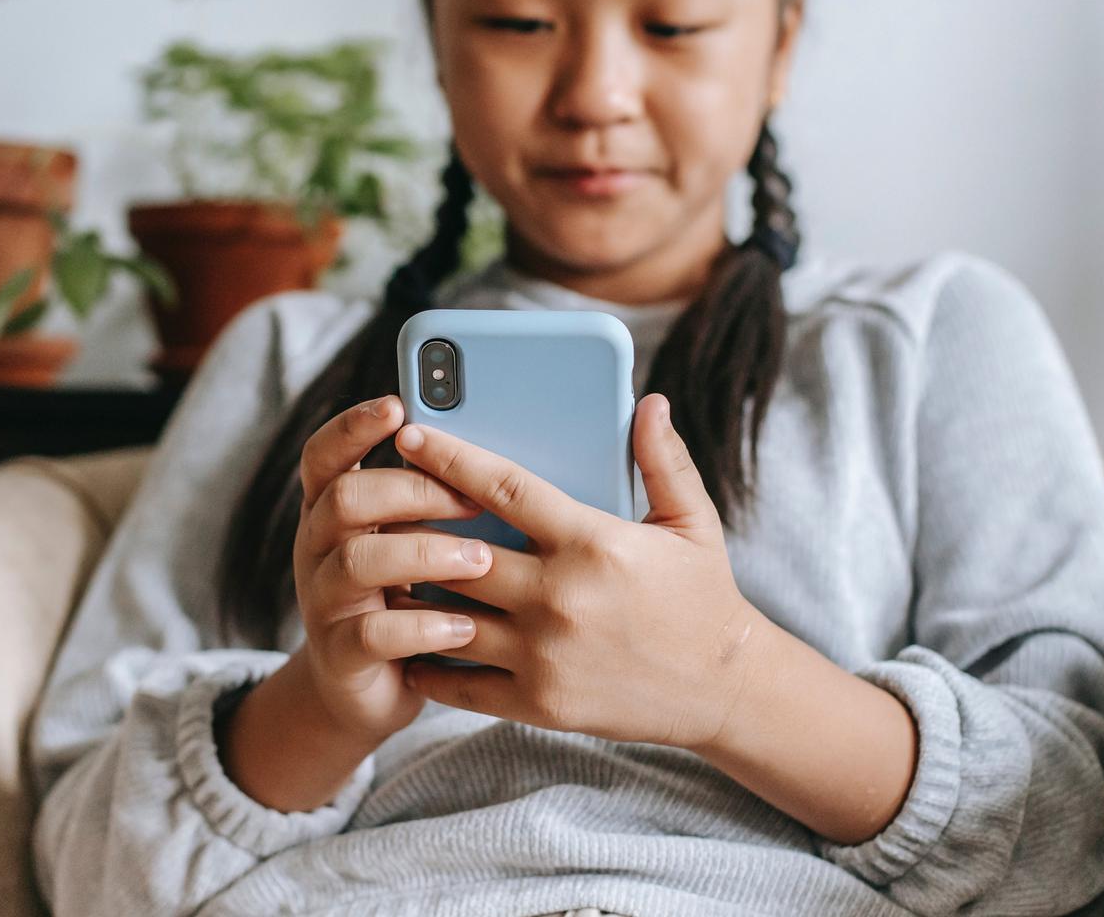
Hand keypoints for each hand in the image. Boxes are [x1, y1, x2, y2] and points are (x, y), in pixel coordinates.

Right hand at [291, 393, 495, 743]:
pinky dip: (423, 626)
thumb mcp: (416, 542)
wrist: (373, 691)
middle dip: (411, 491)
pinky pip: (372, 633)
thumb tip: (503, 445)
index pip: (325, 454)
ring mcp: (323, 603)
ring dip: (424, 553)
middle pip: (345, 498)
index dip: (354, 427)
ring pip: (357, 561)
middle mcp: (318, 549)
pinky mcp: (340, 656)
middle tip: (470, 501)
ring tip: (480, 560)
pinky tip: (464, 627)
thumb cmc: (415, 599)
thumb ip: (437, 501)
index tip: (398, 405)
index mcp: (333, 511)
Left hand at [388, 392, 768, 750]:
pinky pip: (459, 681)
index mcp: (593, 543)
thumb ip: (663, 460)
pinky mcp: (537, 702)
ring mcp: (544, 655)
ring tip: (383, 568)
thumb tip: (649, 401)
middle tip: (378, 505)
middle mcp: (561, 597)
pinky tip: (405, 638)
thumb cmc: (703, 599)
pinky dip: (425, 660)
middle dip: (412, 526)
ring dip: (411, 592)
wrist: (725, 691)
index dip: (449, 458)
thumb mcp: (692, 522)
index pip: (503, 488)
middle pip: (458, 554)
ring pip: (447, 617)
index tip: (410, 435)